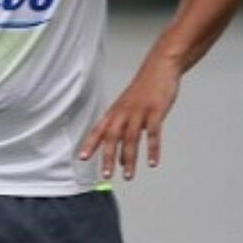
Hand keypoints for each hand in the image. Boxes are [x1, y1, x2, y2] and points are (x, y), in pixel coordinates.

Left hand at [78, 58, 180, 180]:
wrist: (160, 66)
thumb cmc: (145, 87)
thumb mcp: (128, 104)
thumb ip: (124, 125)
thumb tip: (121, 151)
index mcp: (116, 111)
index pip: (99, 129)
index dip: (90, 143)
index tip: (82, 157)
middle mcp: (124, 112)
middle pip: (113, 137)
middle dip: (108, 158)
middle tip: (107, 175)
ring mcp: (140, 112)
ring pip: (131, 139)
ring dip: (129, 159)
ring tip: (128, 175)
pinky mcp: (156, 111)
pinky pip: (154, 134)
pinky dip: (152, 150)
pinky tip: (152, 162)